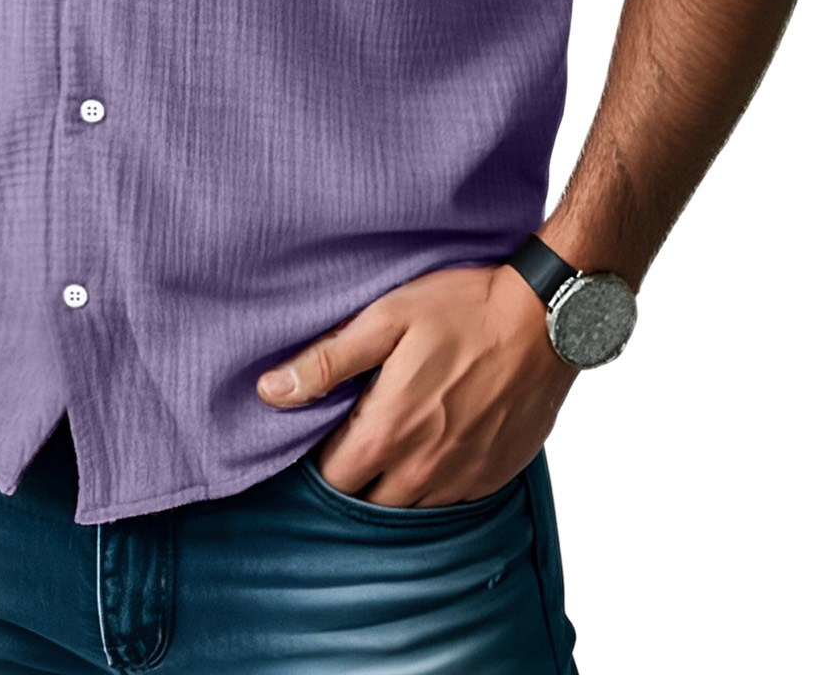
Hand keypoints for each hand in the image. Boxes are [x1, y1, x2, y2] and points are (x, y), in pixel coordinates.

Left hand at [256, 261, 579, 507]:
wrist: (546, 320)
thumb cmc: (464, 309)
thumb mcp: (386, 319)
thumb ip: (327, 362)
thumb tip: (270, 391)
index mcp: (386, 431)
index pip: (329, 479)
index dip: (315, 460)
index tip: (316, 435)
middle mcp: (421, 470)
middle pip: (364, 503)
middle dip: (351, 478)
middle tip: (351, 438)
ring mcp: (460, 480)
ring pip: (406, 508)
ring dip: (391, 486)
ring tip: (391, 442)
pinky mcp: (492, 478)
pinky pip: (448, 503)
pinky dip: (432, 484)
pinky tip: (431, 446)